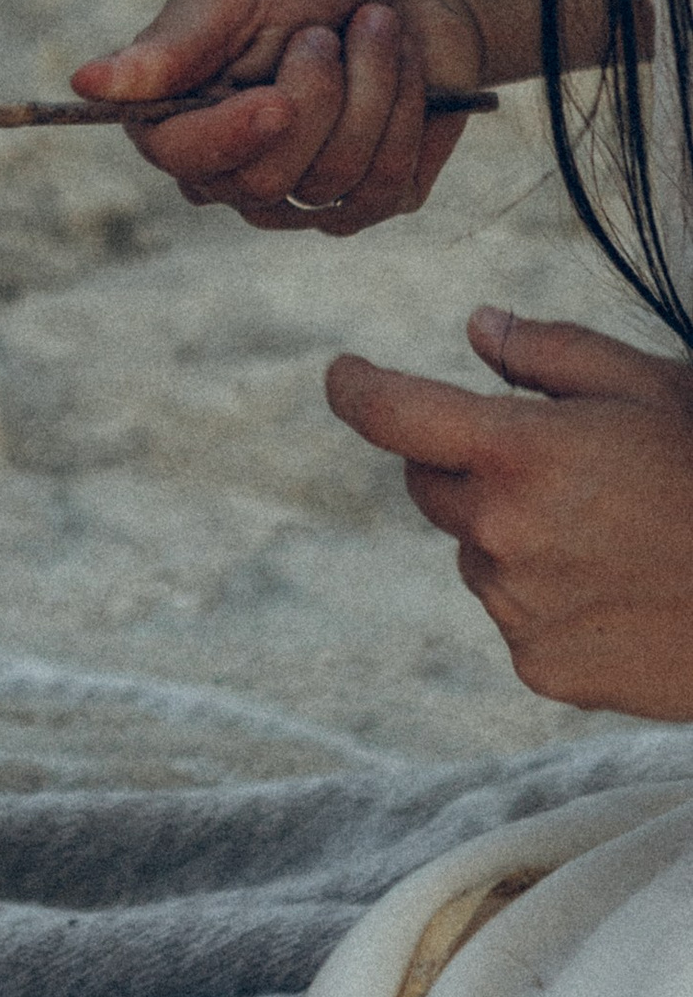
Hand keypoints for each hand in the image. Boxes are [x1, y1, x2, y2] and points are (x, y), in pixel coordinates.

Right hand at [72, 0, 484, 232]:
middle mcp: (232, 164)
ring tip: (374, 29)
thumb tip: (85, 83)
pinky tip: (402, 71)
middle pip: (264, 181)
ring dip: (371, 91)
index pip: (180, 157)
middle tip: (326, 31)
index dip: (228, 138)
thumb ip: (170, 45)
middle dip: (316, 98)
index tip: (275, 102)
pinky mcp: (368, 198)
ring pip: (332, 184)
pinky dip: (406, 116)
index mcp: (179, 112)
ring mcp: (300, 192)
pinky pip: (386, 187)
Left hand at [330, 307, 692, 715]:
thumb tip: (477, 328)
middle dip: (469, 466)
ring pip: (478, 554)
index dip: (358, 387)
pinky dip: (548, 599)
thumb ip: (552, 353)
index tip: (344, 374)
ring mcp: (518, 609)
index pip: (393, 414)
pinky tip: (623, 590)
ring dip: (513, 537)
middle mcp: (500, 535)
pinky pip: (516, 618)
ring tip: (615, 537)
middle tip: (557, 466)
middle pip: (433, 486)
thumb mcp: (651, 386)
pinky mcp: (541, 668)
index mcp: (518, 454)